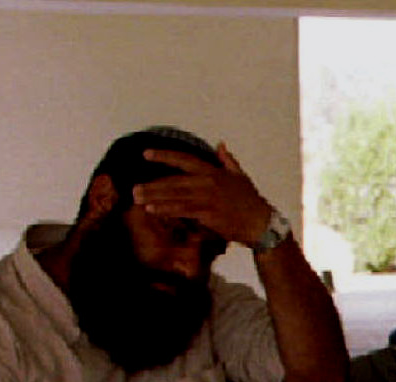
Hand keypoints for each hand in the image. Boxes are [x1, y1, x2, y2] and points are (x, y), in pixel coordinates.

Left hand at [136, 145, 273, 249]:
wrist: (261, 224)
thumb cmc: (251, 201)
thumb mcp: (241, 176)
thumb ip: (228, 160)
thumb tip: (220, 144)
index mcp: (213, 171)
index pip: (184, 159)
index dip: (164, 156)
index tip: (146, 154)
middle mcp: (208, 182)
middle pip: (174, 181)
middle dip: (152, 185)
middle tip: (133, 188)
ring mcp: (208, 198)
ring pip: (175, 196)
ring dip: (154, 197)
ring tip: (137, 198)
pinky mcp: (208, 214)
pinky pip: (182, 210)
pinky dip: (166, 210)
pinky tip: (152, 210)